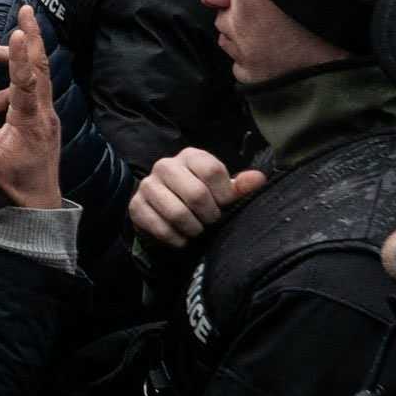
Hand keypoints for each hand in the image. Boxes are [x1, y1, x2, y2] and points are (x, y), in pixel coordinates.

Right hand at [0, 7, 63, 209]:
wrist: (37, 210)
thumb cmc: (11, 188)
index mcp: (30, 121)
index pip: (26, 80)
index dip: (20, 54)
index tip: (17, 28)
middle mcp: (43, 114)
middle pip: (40, 67)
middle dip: (31, 37)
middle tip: (24, 10)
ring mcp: (46, 117)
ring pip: (37, 77)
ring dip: (19, 59)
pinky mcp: (43, 122)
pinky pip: (32, 92)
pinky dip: (14, 86)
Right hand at [129, 148, 268, 247]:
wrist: (164, 208)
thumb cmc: (200, 196)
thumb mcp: (221, 189)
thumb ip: (240, 186)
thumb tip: (259, 179)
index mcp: (190, 156)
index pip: (211, 171)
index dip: (224, 194)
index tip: (225, 204)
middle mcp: (165, 165)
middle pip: (196, 194)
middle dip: (209, 215)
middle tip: (211, 222)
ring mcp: (148, 185)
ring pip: (177, 213)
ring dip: (193, 229)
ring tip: (197, 230)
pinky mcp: (135, 205)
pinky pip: (159, 227)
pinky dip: (176, 239)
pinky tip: (182, 238)